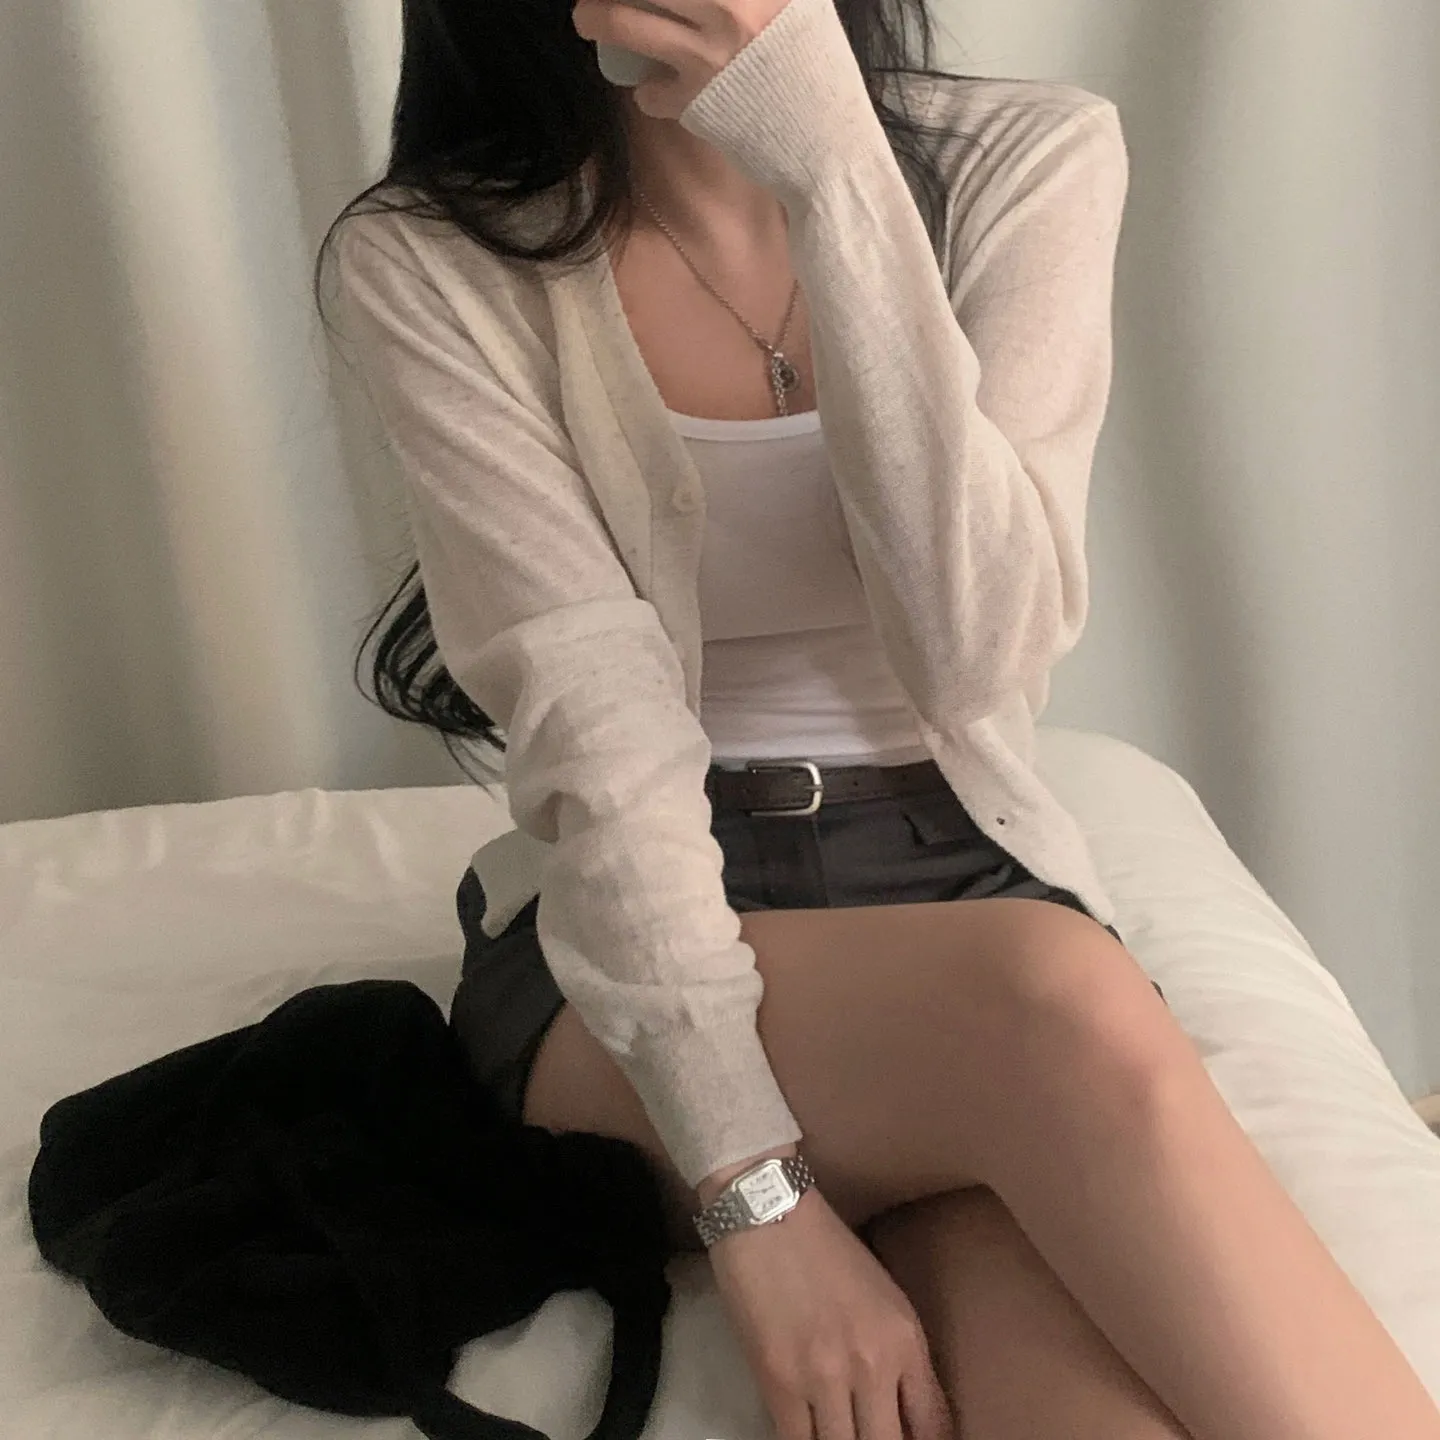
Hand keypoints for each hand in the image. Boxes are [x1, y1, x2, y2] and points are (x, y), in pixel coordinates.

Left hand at [572, 0, 795, 118]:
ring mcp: (706, 57)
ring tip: (588, 19)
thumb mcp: (796, 8)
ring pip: (625, 25)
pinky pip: (648, 92)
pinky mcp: (694, 103)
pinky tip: (658, 90)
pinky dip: (648, 92)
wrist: (826, 141)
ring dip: (595, 19)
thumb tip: (708, 0)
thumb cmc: (814, 69)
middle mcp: (726, 10)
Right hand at [706, 1187, 953, 1439]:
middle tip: (870, 1433)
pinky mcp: (778, 1382)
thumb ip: (899, 1356)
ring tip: (838, 1429)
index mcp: (904, 1339)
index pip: (931, 1425)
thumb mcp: (884, 1297)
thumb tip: (904, 1412)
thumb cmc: (826, 1249)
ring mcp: (824, 1377)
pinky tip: (807, 1430)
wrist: (768, 1213)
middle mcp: (873, 1364)